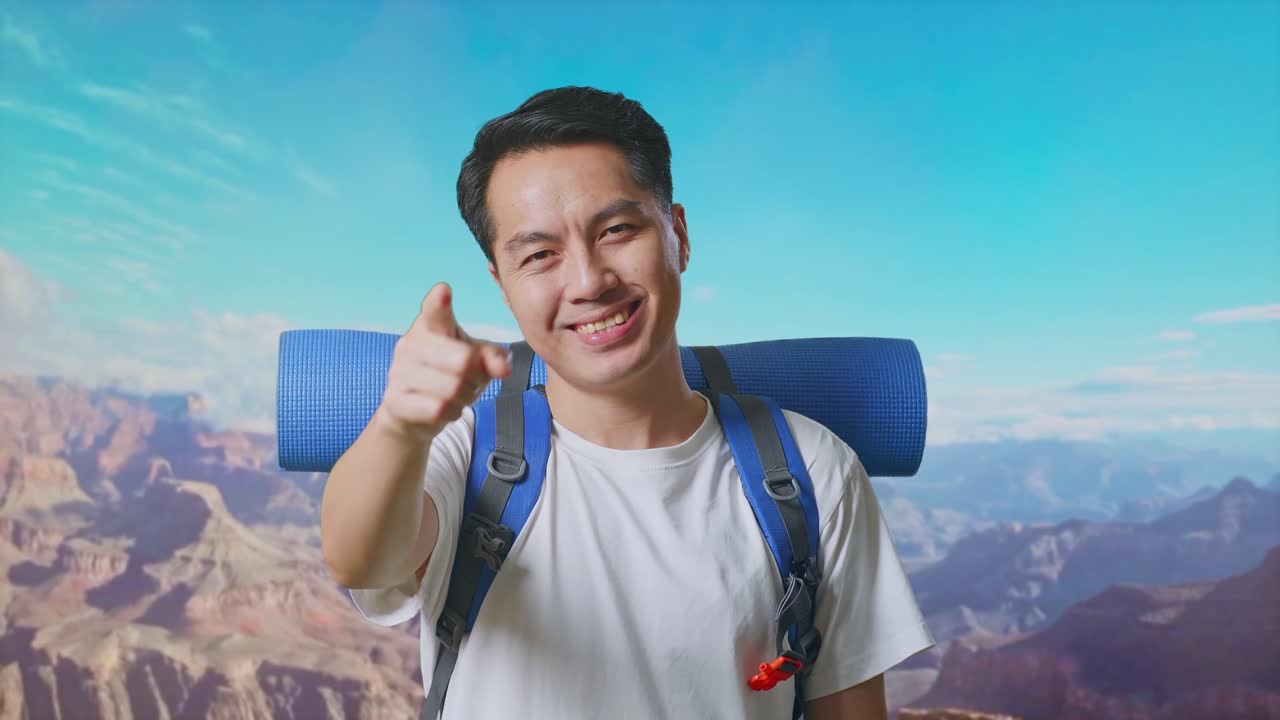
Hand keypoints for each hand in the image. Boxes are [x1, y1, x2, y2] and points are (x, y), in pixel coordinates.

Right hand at [375, 282, 511, 443]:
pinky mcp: (395, 400)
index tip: (443, 291)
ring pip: (452, 388)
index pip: (435, 310)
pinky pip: (438, 409)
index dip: (439, 302)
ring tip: (459, 395)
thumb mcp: (476, 360)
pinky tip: (445, 409)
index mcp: (431, 325)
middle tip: (473, 381)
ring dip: (466, 398)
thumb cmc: (449, 375)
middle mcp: (411, 343)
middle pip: (462, 361)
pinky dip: (452, 413)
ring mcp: (399, 371)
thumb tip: (503, 367)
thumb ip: (493, 357)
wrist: (415, 412)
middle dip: (478, 377)